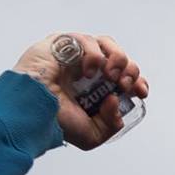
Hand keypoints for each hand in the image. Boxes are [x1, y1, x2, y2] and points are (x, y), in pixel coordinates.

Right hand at [12, 31, 148, 150]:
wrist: (34, 110)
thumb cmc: (55, 121)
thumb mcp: (91, 134)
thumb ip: (110, 123)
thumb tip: (114, 100)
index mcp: (93, 88)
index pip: (123, 77)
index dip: (137, 81)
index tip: (141, 92)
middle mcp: (86, 70)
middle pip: (120, 58)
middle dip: (131, 70)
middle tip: (125, 84)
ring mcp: (74, 55)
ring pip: (107, 43)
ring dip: (118, 58)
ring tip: (112, 75)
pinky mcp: (62, 43)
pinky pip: (87, 40)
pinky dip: (93, 55)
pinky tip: (87, 71)